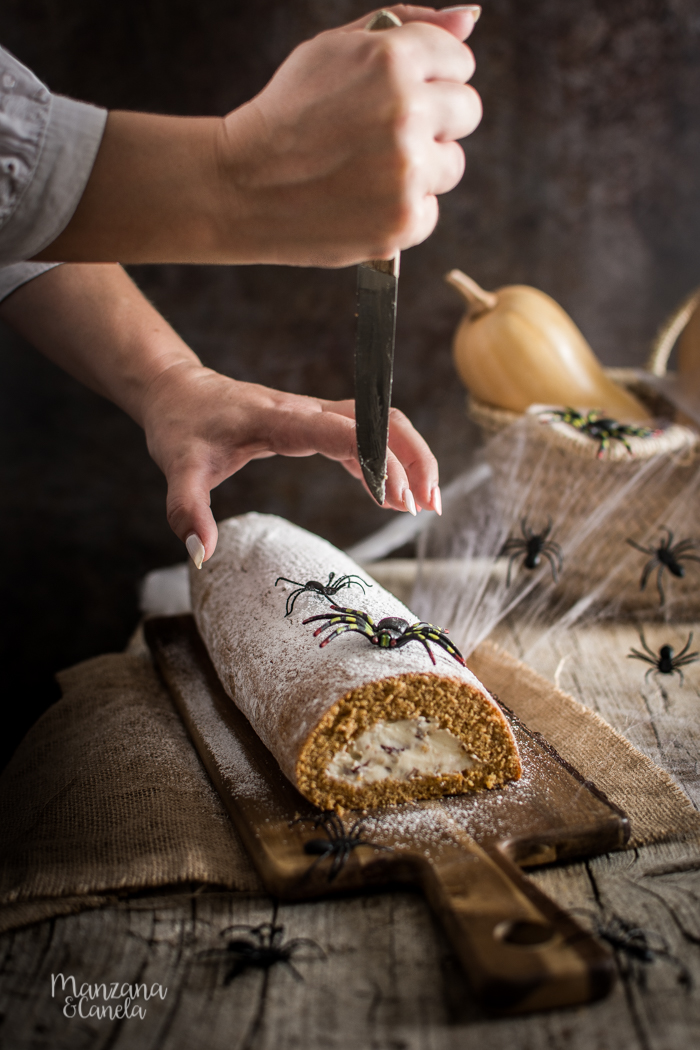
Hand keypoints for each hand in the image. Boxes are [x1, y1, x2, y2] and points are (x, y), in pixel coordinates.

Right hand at [37, 6, 481, 264]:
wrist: (240, 186)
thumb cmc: (288, 113)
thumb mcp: (335, 50)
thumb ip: (409, 26)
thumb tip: (469, 19)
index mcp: (393, 59)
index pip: (459, 61)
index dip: (430, 79)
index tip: (399, 96)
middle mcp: (407, 112)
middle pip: (467, 111)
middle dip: (434, 120)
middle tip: (383, 135)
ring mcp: (407, 171)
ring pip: (452, 164)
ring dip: (422, 168)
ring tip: (368, 170)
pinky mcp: (403, 220)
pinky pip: (430, 211)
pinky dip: (402, 211)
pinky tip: (361, 202)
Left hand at [143, 362, 440, 564]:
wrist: (179, 392)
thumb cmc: (181, 426)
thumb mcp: (176, 467)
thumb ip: (187, 509)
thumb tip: (201, 554)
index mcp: (280, 419)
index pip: (343, 431)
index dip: (377, 460)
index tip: (398, 499)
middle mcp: (307, 411)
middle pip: (380, 420)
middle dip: (413, 458)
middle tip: (428, 505)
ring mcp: (315, 416)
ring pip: (380, 425)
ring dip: (410, 459)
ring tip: (426, 505)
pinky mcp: (315, 426)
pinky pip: (364, 437)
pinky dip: (386, 464)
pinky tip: (391, 498)